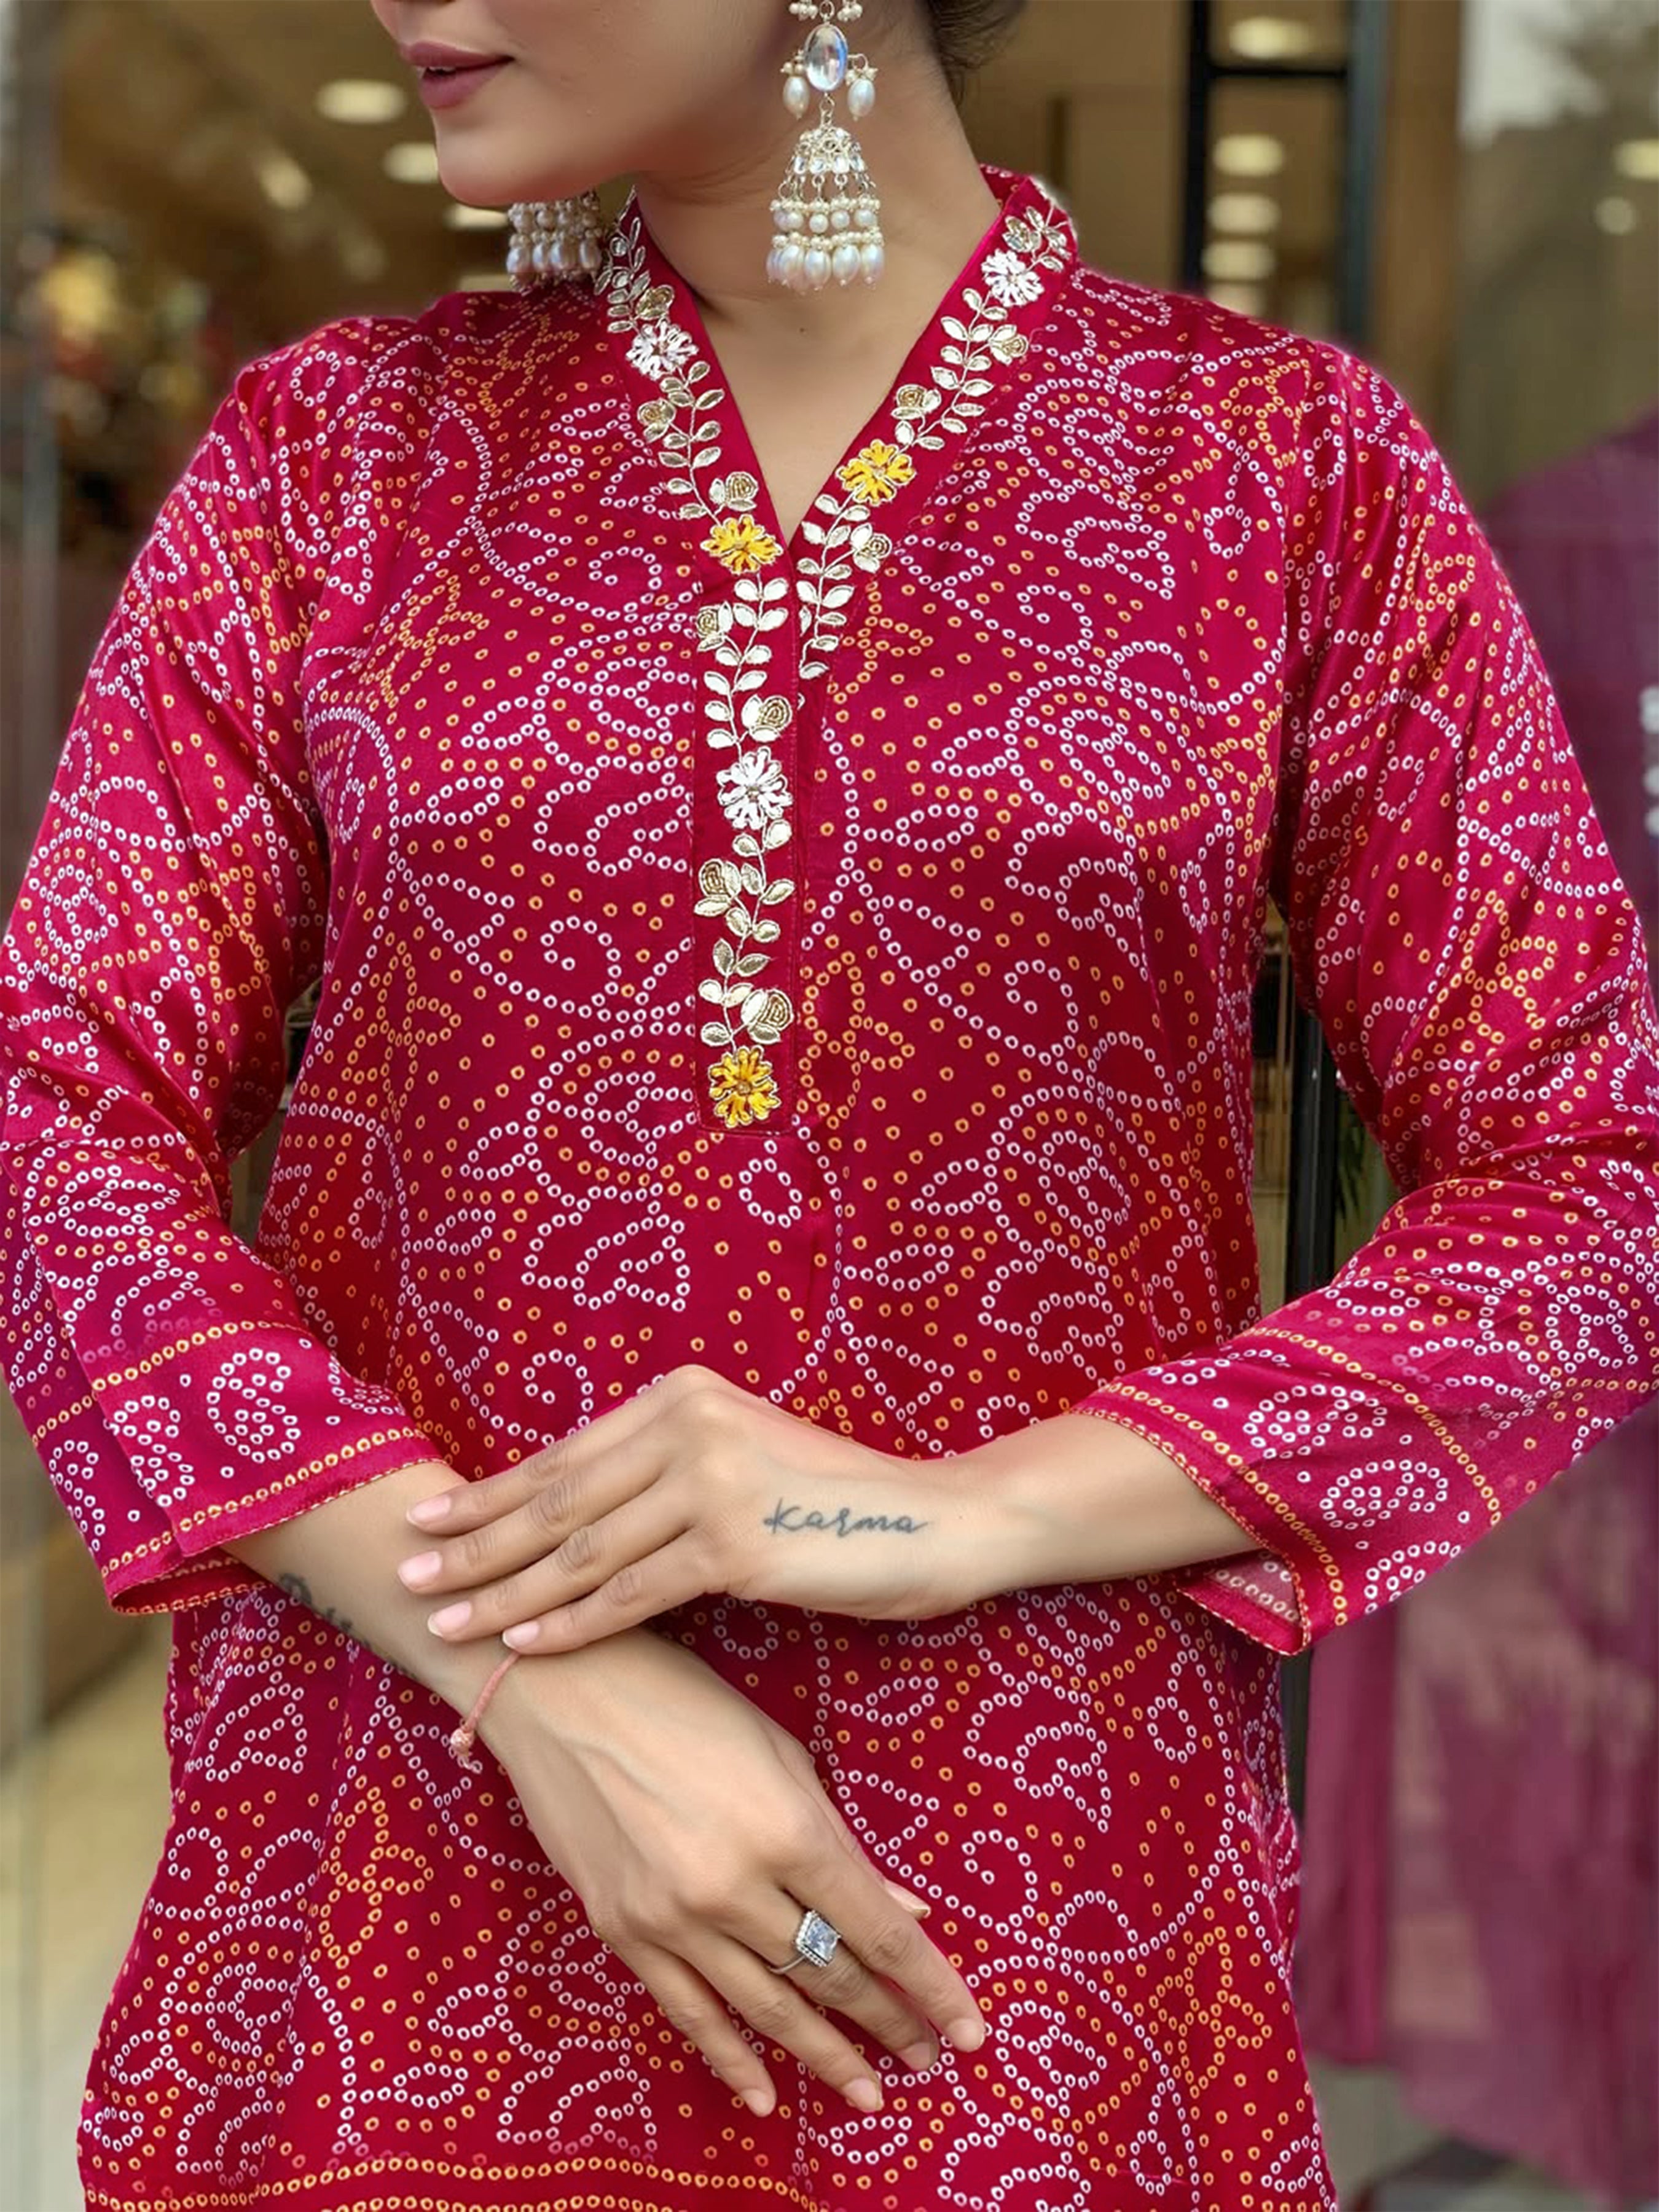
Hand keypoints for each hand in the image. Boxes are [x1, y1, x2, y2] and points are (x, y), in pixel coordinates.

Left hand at [397, 1365, 980, 1650]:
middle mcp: (685, 1424)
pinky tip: (523, 1643)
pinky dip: (570, 1622)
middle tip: (408, 1574)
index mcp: (679, 1395)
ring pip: (582, 1552)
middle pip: (556, 1500)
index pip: (562, 1458)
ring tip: (447, 1619)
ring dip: (504, 1591)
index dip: (488, 1495)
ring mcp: (709, 1481)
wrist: (935, 1518)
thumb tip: (570, 1517)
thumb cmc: (833, 1502)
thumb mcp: (738, 1458)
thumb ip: (661, 1472)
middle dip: (474, 1543)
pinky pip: (631, 1595)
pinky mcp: (735, 1544)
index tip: (429, 1520)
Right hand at [480, 1629, 986, 2116]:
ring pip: (767, 2009)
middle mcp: (733, 1887)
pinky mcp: (623, 1933)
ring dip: (826, 2056)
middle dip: (888, 2022)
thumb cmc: (684, 1703)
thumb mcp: (781, 1755)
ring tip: (870, 2097)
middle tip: (929, 2059)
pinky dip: (730, 2061)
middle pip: (830, 1976)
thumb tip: (908, 1912)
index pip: (878, 1930)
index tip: (971, 2029)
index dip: (930, 1985)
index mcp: (786, 1829)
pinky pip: (689, 2013)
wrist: (562, 1693)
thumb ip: (842, 1843)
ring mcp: (673, 1918)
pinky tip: (766, 2097)